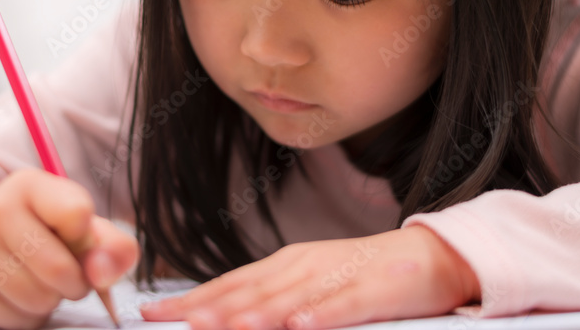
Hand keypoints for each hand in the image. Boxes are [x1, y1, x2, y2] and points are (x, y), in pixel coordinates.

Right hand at [0, 168, 138, 329]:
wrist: (7, 247)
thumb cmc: (57, 234)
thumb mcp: (92, 231)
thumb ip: (114, 248)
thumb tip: (101, 272)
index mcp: (29, 184)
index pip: (77, 215)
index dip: (88, 239)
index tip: (80, 239)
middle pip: (57, 267)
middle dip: (75, 281)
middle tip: (71, 274)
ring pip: (35, 297)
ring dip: (52, 300)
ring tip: (46, 283)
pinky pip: (14, 320)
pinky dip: (29, 317)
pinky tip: (25, 297)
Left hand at [139, 225, 478, 329]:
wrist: (428, 257)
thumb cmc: (363, 276)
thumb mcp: (310, 288)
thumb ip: (272, 303)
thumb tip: (230, 322)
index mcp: (284, 266)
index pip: (229, 284)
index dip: (191, 300)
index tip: (152, 315)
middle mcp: (301, 267)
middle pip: (249, 292)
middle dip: (209, 310)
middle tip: (174, 324)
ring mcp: (336, 277)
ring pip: (288, 299)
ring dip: (255, 314)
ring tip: (225, 328)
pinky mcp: (371, 291)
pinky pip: (341, 307)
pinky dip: (319, 316)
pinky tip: (299, 326)